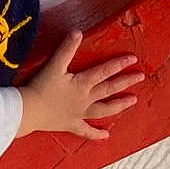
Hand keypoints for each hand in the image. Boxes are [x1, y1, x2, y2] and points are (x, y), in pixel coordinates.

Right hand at [16, 31, 142, 139]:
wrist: (29, 111)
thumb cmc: (40, 87)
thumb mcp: (54, 65)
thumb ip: (66, 48)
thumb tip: (78, 32)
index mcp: (82, 83)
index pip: (105, 71)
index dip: (119, 64)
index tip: (133, 59)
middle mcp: (85, 99)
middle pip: (109, 89)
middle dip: (125, 82)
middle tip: (140, 77)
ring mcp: (79, 113)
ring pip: (104, 110)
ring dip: (119, 105)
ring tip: (133, 101)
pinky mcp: (70, 124)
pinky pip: (86, 131)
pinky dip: (96, 134)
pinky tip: (106, 136)